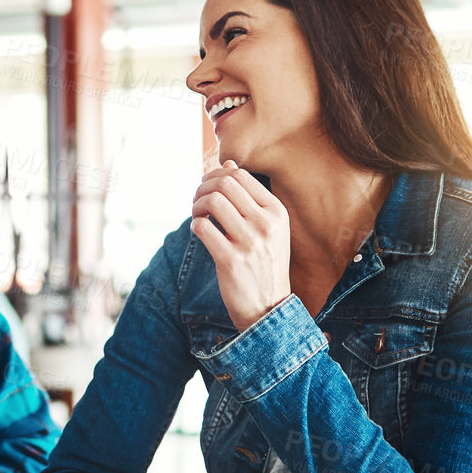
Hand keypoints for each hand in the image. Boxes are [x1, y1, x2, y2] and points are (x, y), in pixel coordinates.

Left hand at [191, 160, 291, 330]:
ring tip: (197, 215)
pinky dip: (195, 225)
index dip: (216, 175)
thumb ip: (251, 198)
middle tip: (197, 200)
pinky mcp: (231, 261)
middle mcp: (266, 224)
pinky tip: (198, 231)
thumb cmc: (265, 264)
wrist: (269, 308)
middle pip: (224, 184)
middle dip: (203, 187)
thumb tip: (230, 165)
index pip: (240, 176)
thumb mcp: (270, 229)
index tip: (207, 186)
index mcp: (276, 212)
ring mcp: (249, 243)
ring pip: (212, 202)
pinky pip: (202, 228)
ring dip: (196, 205)